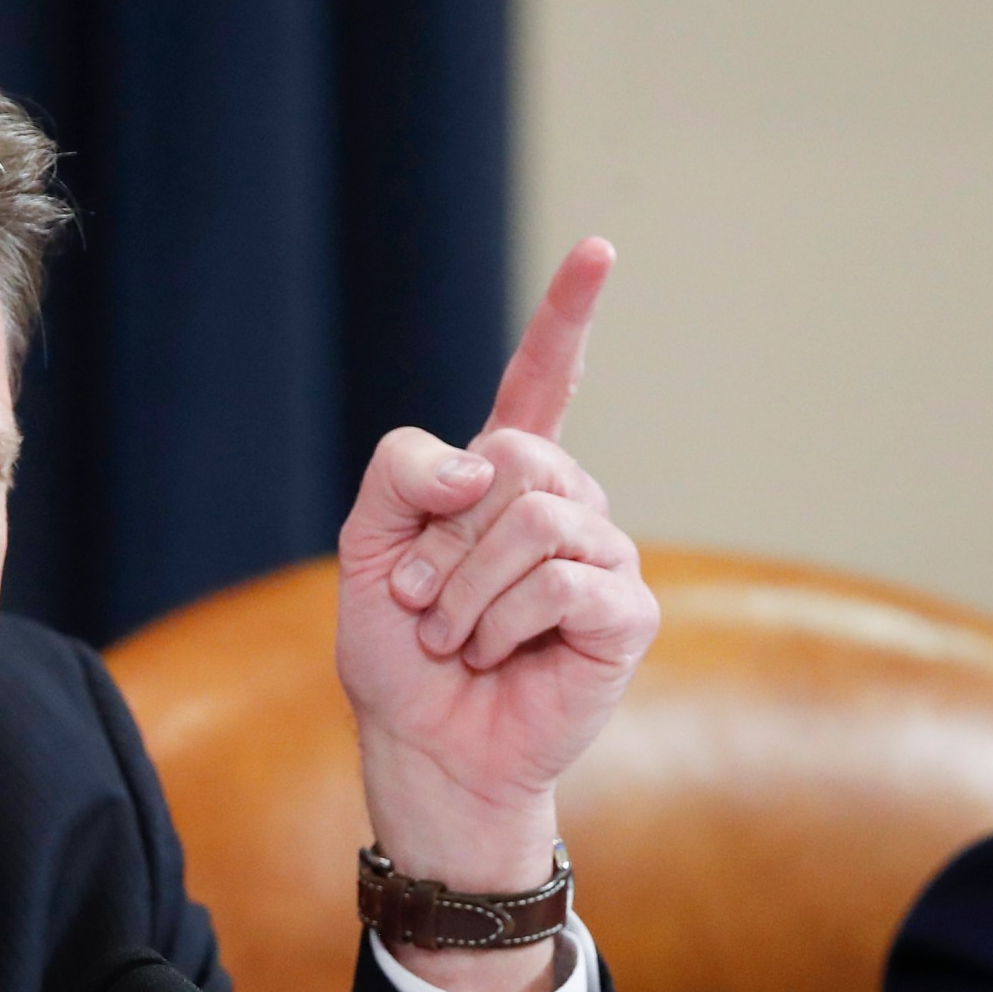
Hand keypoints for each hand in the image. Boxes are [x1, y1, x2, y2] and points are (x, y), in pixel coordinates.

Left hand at [334, 238, 658, 991]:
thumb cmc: (396, 650)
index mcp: (502, 480)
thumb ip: (402, 473)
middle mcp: (564, 505)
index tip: (598, 248)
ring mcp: (603, 554)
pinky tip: (494, 654)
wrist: (420, 742)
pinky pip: (564, 579)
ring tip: (452, 636)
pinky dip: (504, 620)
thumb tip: (484, 467)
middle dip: (446, 536)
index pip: (543, 381)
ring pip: (537, 519)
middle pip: (517, 459)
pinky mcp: (626, 612)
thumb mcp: (366, 546)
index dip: (568, 316)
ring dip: (466, 589)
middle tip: (421, 601)